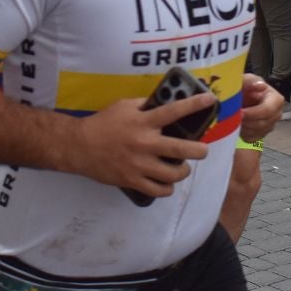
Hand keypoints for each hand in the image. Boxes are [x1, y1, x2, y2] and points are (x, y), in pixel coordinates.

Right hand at [69, 93, 214, 197]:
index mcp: (143, 122)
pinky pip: (158, 190)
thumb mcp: (123, 106)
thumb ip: (145, 106)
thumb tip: (164, 104)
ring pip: (173, 174)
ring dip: (183, 172)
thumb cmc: (103, 124)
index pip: (174, 111)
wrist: (79, 146)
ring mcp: (139, 164)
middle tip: (202, 151)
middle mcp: (145, 143)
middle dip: (199, 151)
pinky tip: (167, 183)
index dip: (194, 104)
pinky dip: (167, 188)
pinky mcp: (132, 180)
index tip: (211, 100)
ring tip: (182, 168)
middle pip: (181, 149)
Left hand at [238, 76, 284, 144]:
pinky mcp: (261, 134)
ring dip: (243, 127)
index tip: (239, 112)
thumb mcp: (245, 80)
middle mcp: (276, 114)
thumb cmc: (244, 87)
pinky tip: (236, 124)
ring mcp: (270, 125)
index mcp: (276, 99)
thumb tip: (261, 85)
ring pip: (256, 132)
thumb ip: (250, 81)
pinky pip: (251, 138)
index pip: (267, 110)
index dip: (252, 113)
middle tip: (232, 115)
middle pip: (262, 123)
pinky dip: (242, 133)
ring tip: (233, 117)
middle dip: (246, 121)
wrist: (240, 97)